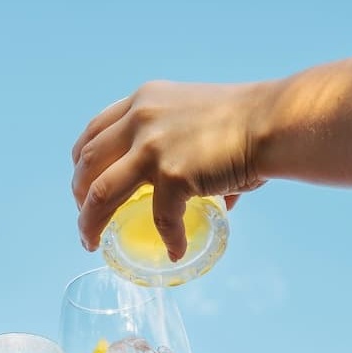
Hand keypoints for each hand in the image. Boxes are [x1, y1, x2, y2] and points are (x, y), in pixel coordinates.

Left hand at [71, 80, 268, 256]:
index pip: (94, 131)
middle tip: (85, 219)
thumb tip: (217, 197)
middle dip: (78, 195)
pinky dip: (166, 239)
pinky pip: (158, 219)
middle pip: (87, 162)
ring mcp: (152, 147)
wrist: (273, 121)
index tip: (82, 183)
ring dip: (90, 223)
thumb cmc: (249, 121)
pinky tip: (175, 251)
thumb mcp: (200, 117)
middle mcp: (140, 119)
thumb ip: (189, 149)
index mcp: (144, 101)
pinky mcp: (173, 174)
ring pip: (99, 192)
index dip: (81, 162)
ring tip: (93, 244)